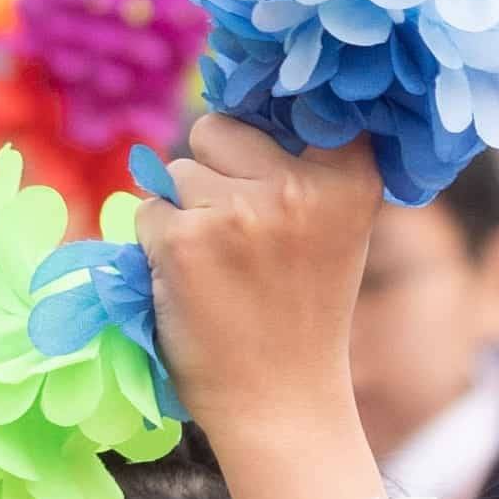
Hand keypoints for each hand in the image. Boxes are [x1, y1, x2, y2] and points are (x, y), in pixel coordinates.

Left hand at [138, 113, 388, 498]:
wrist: (280, 402)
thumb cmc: (299, 309)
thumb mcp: (332, 225)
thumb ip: (301, 162)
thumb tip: (230, 95)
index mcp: (350, 176)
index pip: (292, 98)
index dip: (264, 121)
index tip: (267, 145)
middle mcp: (299, 186)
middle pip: (216, 127)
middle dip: (213, 172)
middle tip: (240, 238)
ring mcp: (240, 212)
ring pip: (176, 170)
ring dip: (182, 212)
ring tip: (220, 267)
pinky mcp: (184, 241)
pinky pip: (147, 211)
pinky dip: (157, 245)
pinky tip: (193, 285)